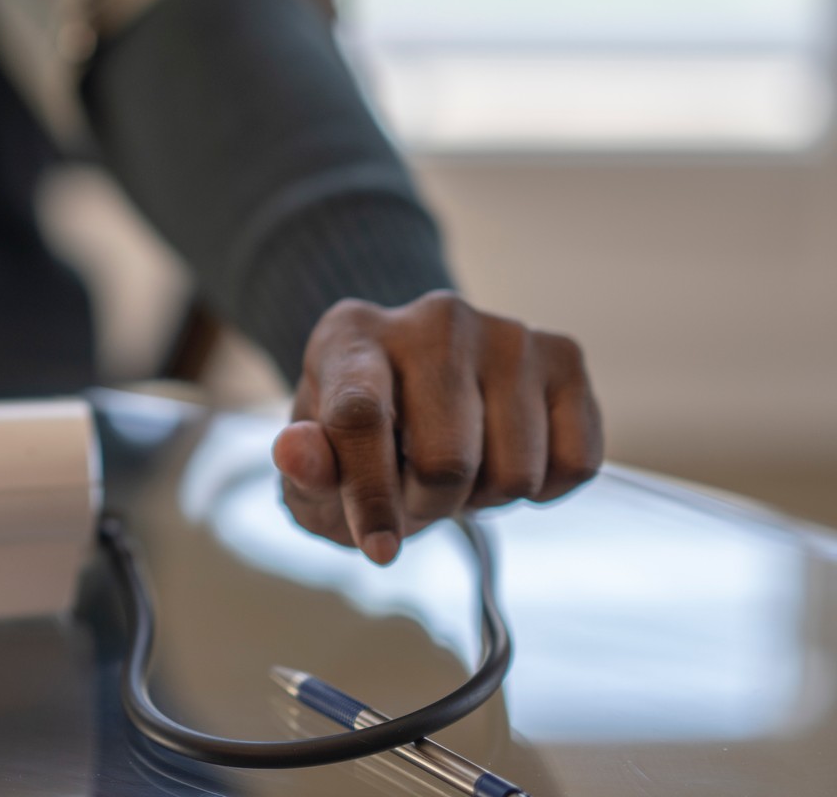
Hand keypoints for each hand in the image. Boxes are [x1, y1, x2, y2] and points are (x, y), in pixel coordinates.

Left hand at [273, 291, 602, 563]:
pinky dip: (544, 487)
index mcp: (350, 338)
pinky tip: (508, 456)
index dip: (370, 493)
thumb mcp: (318, 470)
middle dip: (430, 503)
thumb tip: (295, 453)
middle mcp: (432, 320)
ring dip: (486, 497)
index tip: (379, 551)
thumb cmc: (361, 441)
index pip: (361, 416)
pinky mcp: (564, 354)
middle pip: (446, 461)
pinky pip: (576, 463)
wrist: (420, 391)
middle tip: (417, 489)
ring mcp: (505, 332)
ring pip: (516, 471)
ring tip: (461, 467)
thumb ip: (306, 469)